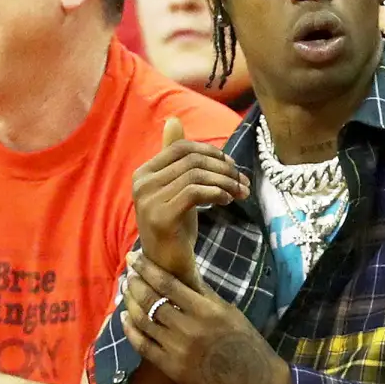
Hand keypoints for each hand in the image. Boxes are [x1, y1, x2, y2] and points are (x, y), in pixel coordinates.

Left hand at [119, 253, 291, 383]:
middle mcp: (189, 328)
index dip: (148, 269)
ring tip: (124, 291)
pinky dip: (130, 330)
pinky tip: (124, 318)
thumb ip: (205, 294)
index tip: (135, 258)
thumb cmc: (247, 344)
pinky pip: (142, 345)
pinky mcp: (170, 368)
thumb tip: (185, 273)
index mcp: (208, 310)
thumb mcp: (230, 313)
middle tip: (127, 272)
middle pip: (151, 300)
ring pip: (143, 321)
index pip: (169, 284)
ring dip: (129, 303)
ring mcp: (177, 349)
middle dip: (135, 283)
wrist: (253, 383)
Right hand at [132, 118, 249, 280]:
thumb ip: (176, 157)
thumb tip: (173, 120)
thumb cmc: (176, 223)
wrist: (168, 263)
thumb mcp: (176, 186)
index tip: (232, 166)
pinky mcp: (161, 216)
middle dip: (224, 168)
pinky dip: (218, 192)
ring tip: (239, 193)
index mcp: (144, 172)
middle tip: (242, 181)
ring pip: (198, 175)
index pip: (183, 148)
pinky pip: (196, 192)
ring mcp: (149, 200)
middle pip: (193, 160)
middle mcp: (142, 183)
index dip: (213, 153)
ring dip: (226, 182)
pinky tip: (227, 200)